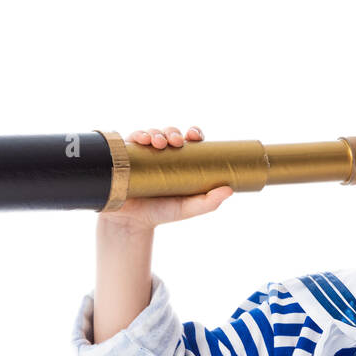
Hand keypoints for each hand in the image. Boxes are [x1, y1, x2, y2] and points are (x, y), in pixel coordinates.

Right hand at [97, 125, 233, 231]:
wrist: (131, 223)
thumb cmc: (160, 213)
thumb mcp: (187, 209)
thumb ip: (208, 202)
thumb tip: (229, 189)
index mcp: (178, 162)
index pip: (188, 141)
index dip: (193, 133)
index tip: (194, 135)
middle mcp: (161, 155)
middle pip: (170, 134)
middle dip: (173, 132)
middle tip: (176, 141)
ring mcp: (143, 154)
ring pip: (151, 134)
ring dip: (157, 133)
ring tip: (159, 143)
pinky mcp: (125, 156)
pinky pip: (131, 140)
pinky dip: (138, 135)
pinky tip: (142, 140)